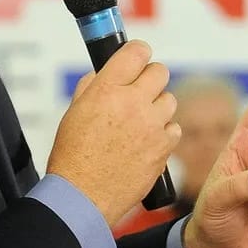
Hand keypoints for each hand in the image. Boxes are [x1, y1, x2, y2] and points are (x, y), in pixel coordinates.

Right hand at [46, 40, 179, 225]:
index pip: (137, 51)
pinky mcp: (163, 147)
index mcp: (107, 89)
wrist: (82, 196)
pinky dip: (164, 132)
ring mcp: (151, 125)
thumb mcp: (73, 112)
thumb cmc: (73, 158)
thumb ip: (92, 86)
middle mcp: (132, 103)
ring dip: (158, 107)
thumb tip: (104, 73)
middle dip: (150, 78)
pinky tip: (147, 141)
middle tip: (139, 91)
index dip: (138, 53)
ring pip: (169, 99)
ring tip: (141, 122)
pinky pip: (174, 128)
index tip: (137, 58)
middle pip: (160, 71)